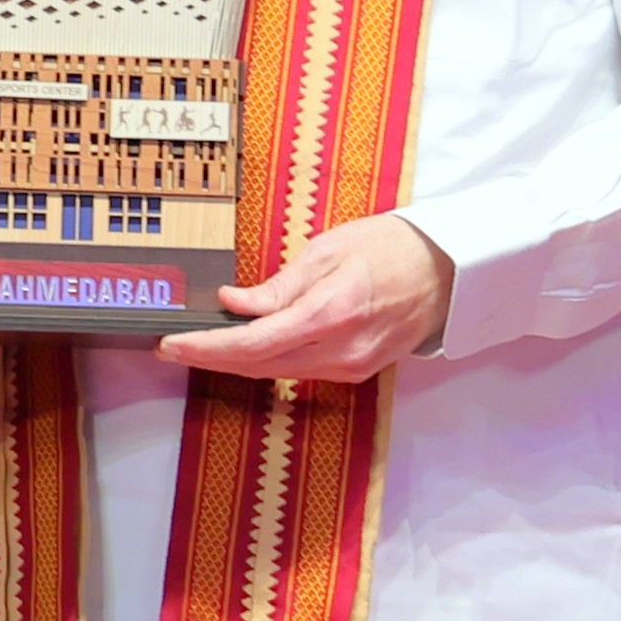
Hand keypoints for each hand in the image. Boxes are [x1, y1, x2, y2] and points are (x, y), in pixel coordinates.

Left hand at [165, 213, 451, 383]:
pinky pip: (301, 370)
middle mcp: (340, 350)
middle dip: (212, 358)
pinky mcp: (356, 372)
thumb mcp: (328, 250)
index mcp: (330, 313)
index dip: (206, 349)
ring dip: (238, 361)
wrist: (447, 272)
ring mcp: (350, 367)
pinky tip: (249, 346)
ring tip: (202, 344)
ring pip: (277, 371)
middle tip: (174, 346)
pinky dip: (270, 359)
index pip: (252, 344)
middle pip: (258, 366)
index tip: (172, 344)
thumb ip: (278, 285)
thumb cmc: (391, 248)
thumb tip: (233, 304)